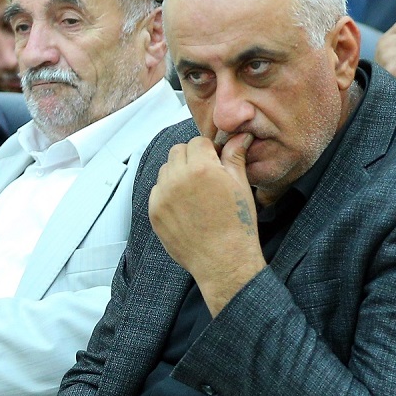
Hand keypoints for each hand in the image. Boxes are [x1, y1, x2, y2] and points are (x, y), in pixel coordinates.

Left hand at [149, 133, 264, 314]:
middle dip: (192, 157)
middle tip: (206, 174)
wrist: (223, 261)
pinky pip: (157, 190)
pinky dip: (168, 192)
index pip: (198, 141)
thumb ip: (235, 156)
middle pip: (178, 151)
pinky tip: (185, 205)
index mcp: (202, 169)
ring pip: (166, 169)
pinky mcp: (154, 212)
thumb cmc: (237, 225)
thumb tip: (240, 135)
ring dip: (178, 173)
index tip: (216, 161)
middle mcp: (178, 179)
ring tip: (195, 191)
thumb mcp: (241, 186)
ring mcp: (162, 196)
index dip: (209, 150)